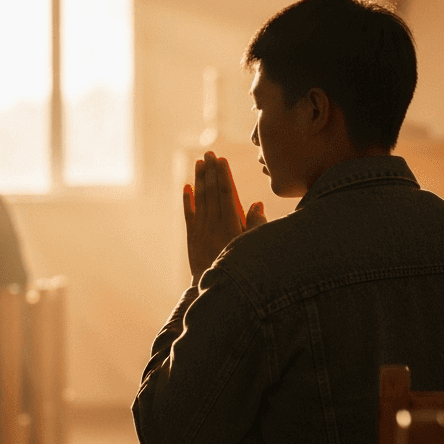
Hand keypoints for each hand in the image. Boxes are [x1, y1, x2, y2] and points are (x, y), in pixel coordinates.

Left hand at [182, 152, 266, 283]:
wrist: (216, 290)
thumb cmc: (242, 268)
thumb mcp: (253, 246)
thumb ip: (256, 224)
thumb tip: (256, 203)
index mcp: (231, 224)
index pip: (227, 193)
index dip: (224, 175)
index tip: (222, 160)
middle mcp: (214, 224)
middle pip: (212, 192)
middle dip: (211, 171)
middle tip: (209, 153)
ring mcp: (201, 231)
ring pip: (200, 199)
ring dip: (199, 179)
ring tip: (199, 163)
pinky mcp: (193, 238)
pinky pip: (189, 215)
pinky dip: (188, 200)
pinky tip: (187, 186)